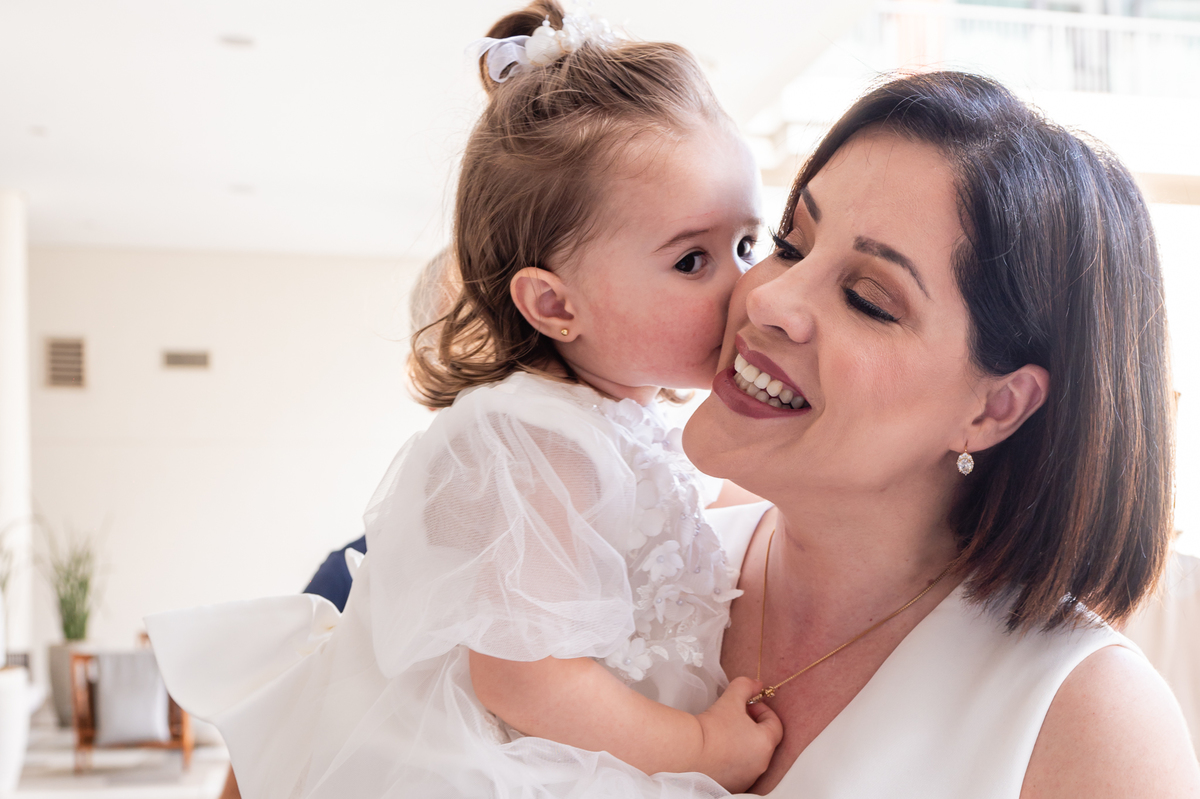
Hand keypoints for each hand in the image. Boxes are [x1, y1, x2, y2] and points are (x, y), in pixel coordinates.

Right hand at [693, 676, 783, 792]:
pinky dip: (733, 759)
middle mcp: (761, 764)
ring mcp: (747, 777)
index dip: (763, 710)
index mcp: (765, 743)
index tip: (747, 705)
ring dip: (743, 743)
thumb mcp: (730, 699)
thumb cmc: (712, 726)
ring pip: (751, 756)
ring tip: (723, 733)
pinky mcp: (733, 786)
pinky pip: (739, 770)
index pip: (775, 724)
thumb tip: (756, 684)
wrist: (688, 753)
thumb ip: (746, 686)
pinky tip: (717, 751)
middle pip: (764, 741)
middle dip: (752, 726)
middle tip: (734, 717)